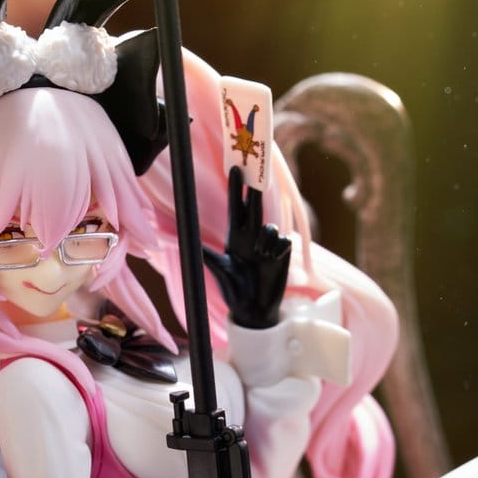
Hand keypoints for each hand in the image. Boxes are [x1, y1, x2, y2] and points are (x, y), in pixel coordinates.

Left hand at [202, 167, 291, 328]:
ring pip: (271, 228)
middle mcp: (252, 236)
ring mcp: (267, 244)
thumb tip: (194, 246)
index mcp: (235, 237)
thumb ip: (209, 256)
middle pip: (255, 207)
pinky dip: (277, 251)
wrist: (253, 308)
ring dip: (266, 242)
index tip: (236, 170)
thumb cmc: (234, 289)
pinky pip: (283, 241)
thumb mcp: (220, 271)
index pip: (237, 208)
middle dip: (255, 190)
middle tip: (256, 168)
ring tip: (261, 258)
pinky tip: (272, 263)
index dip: (237, 189)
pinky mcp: (281, 253)